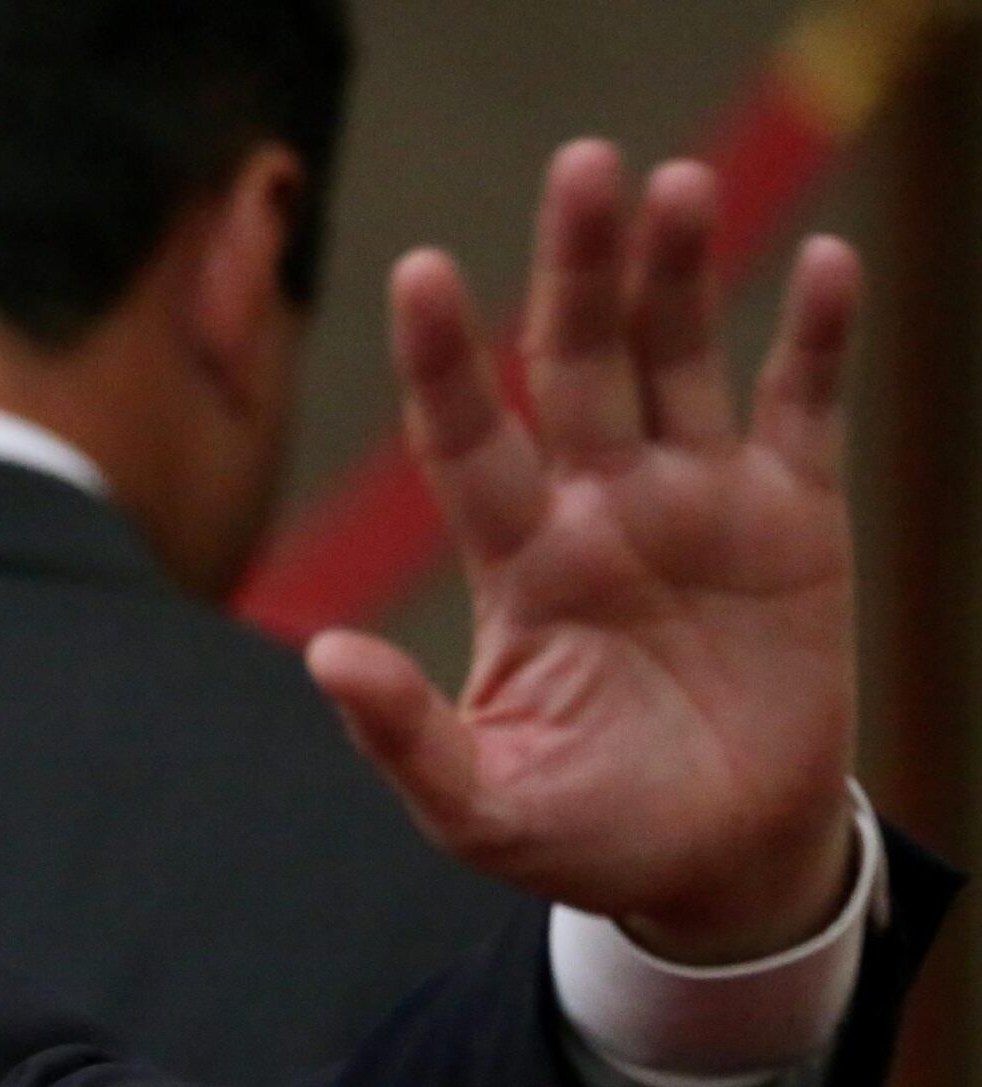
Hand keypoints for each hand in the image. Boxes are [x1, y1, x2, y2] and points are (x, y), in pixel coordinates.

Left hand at [309, 140, 860, 963]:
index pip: (466, 438)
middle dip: (575, 269)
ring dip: (678, 273)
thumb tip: (322, 657)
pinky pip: (804, 407)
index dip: (444, 360)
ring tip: (671, 186)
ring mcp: (696, 502)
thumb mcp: (483, 808)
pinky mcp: (795, 518)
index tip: (420, 273)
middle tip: (580, 167)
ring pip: (680, 359)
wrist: (719, 863)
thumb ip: (406, 739)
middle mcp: (598, 508)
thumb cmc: (588, 832)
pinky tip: (820, 262)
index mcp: (518, 564)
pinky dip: (816, 339)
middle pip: (577, 363)